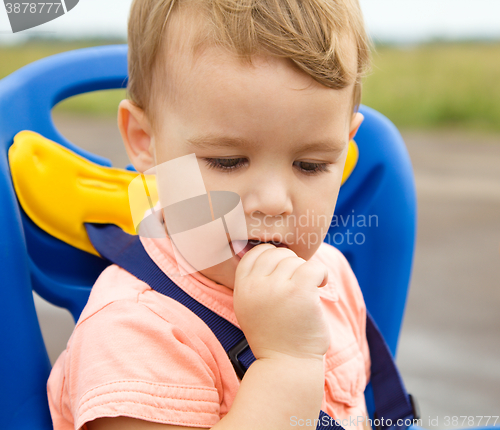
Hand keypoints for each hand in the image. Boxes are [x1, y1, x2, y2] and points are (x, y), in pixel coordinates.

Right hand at [233, 244, 329, 361]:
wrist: (286, 365)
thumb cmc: (273, 335)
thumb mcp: (250, 307)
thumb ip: (254, 281)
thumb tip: (267, 250)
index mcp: (242, 288)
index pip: (255, 253)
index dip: (272, 258)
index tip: (283, 274)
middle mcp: (255, 286)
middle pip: (277, 254)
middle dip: (291, 265)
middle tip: (298, 285)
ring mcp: (276, 288)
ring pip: (295, 260)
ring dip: (306, 272)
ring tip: (308, 290)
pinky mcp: (299, 292)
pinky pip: (313, 267)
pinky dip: (321, 273)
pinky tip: (321, 284)